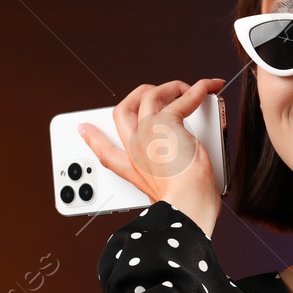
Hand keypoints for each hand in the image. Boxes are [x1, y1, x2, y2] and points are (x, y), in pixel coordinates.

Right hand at [77, 77, 225, 235]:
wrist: (187, 205)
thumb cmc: (185, 204)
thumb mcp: (169, 194)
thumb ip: (170, 179)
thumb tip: (190, 163)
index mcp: (133, 169)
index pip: (106, 152)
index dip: (93, 138)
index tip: (84, 129)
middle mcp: (136, 150)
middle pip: (122, 112)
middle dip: (137, 95)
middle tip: (156, 91)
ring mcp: (147, 134)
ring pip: (149, 95)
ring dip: (170, 88)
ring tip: (187, 90)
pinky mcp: (166, 124)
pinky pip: (183, 98)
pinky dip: (198, 89)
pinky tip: (207, 87)